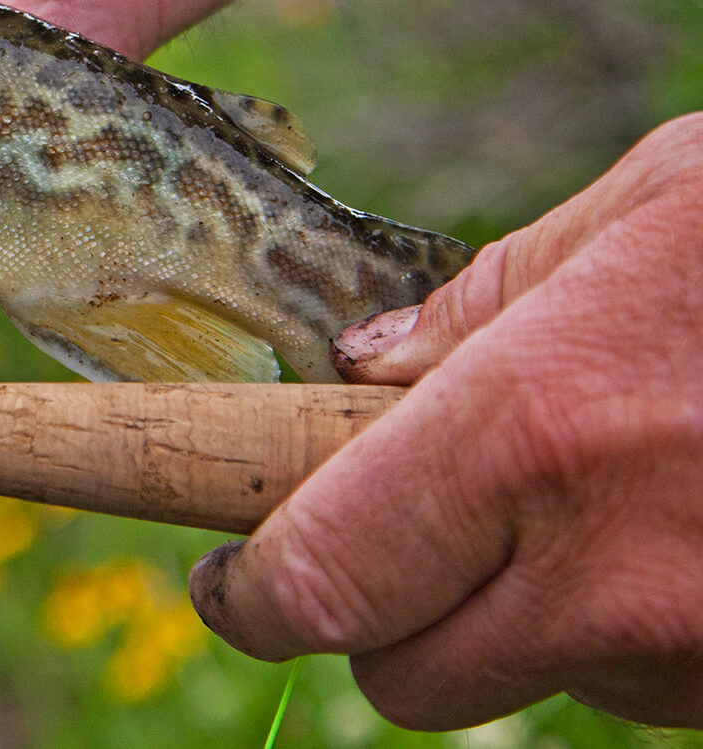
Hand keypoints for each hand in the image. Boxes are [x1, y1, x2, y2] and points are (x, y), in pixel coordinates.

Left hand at [187, 114, 702, 728]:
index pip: (318, 583)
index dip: (254, 594)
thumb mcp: (660, 202)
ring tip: (628, 483)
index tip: (232, 578)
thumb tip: (371, 368)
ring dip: (543, 615)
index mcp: (538, 435)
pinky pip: (665, 689)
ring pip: (548, 686)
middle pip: (410, 680)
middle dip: (387, 614)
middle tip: (417, 527)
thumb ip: (494, 297)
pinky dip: (654, 628)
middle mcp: (616, 576)